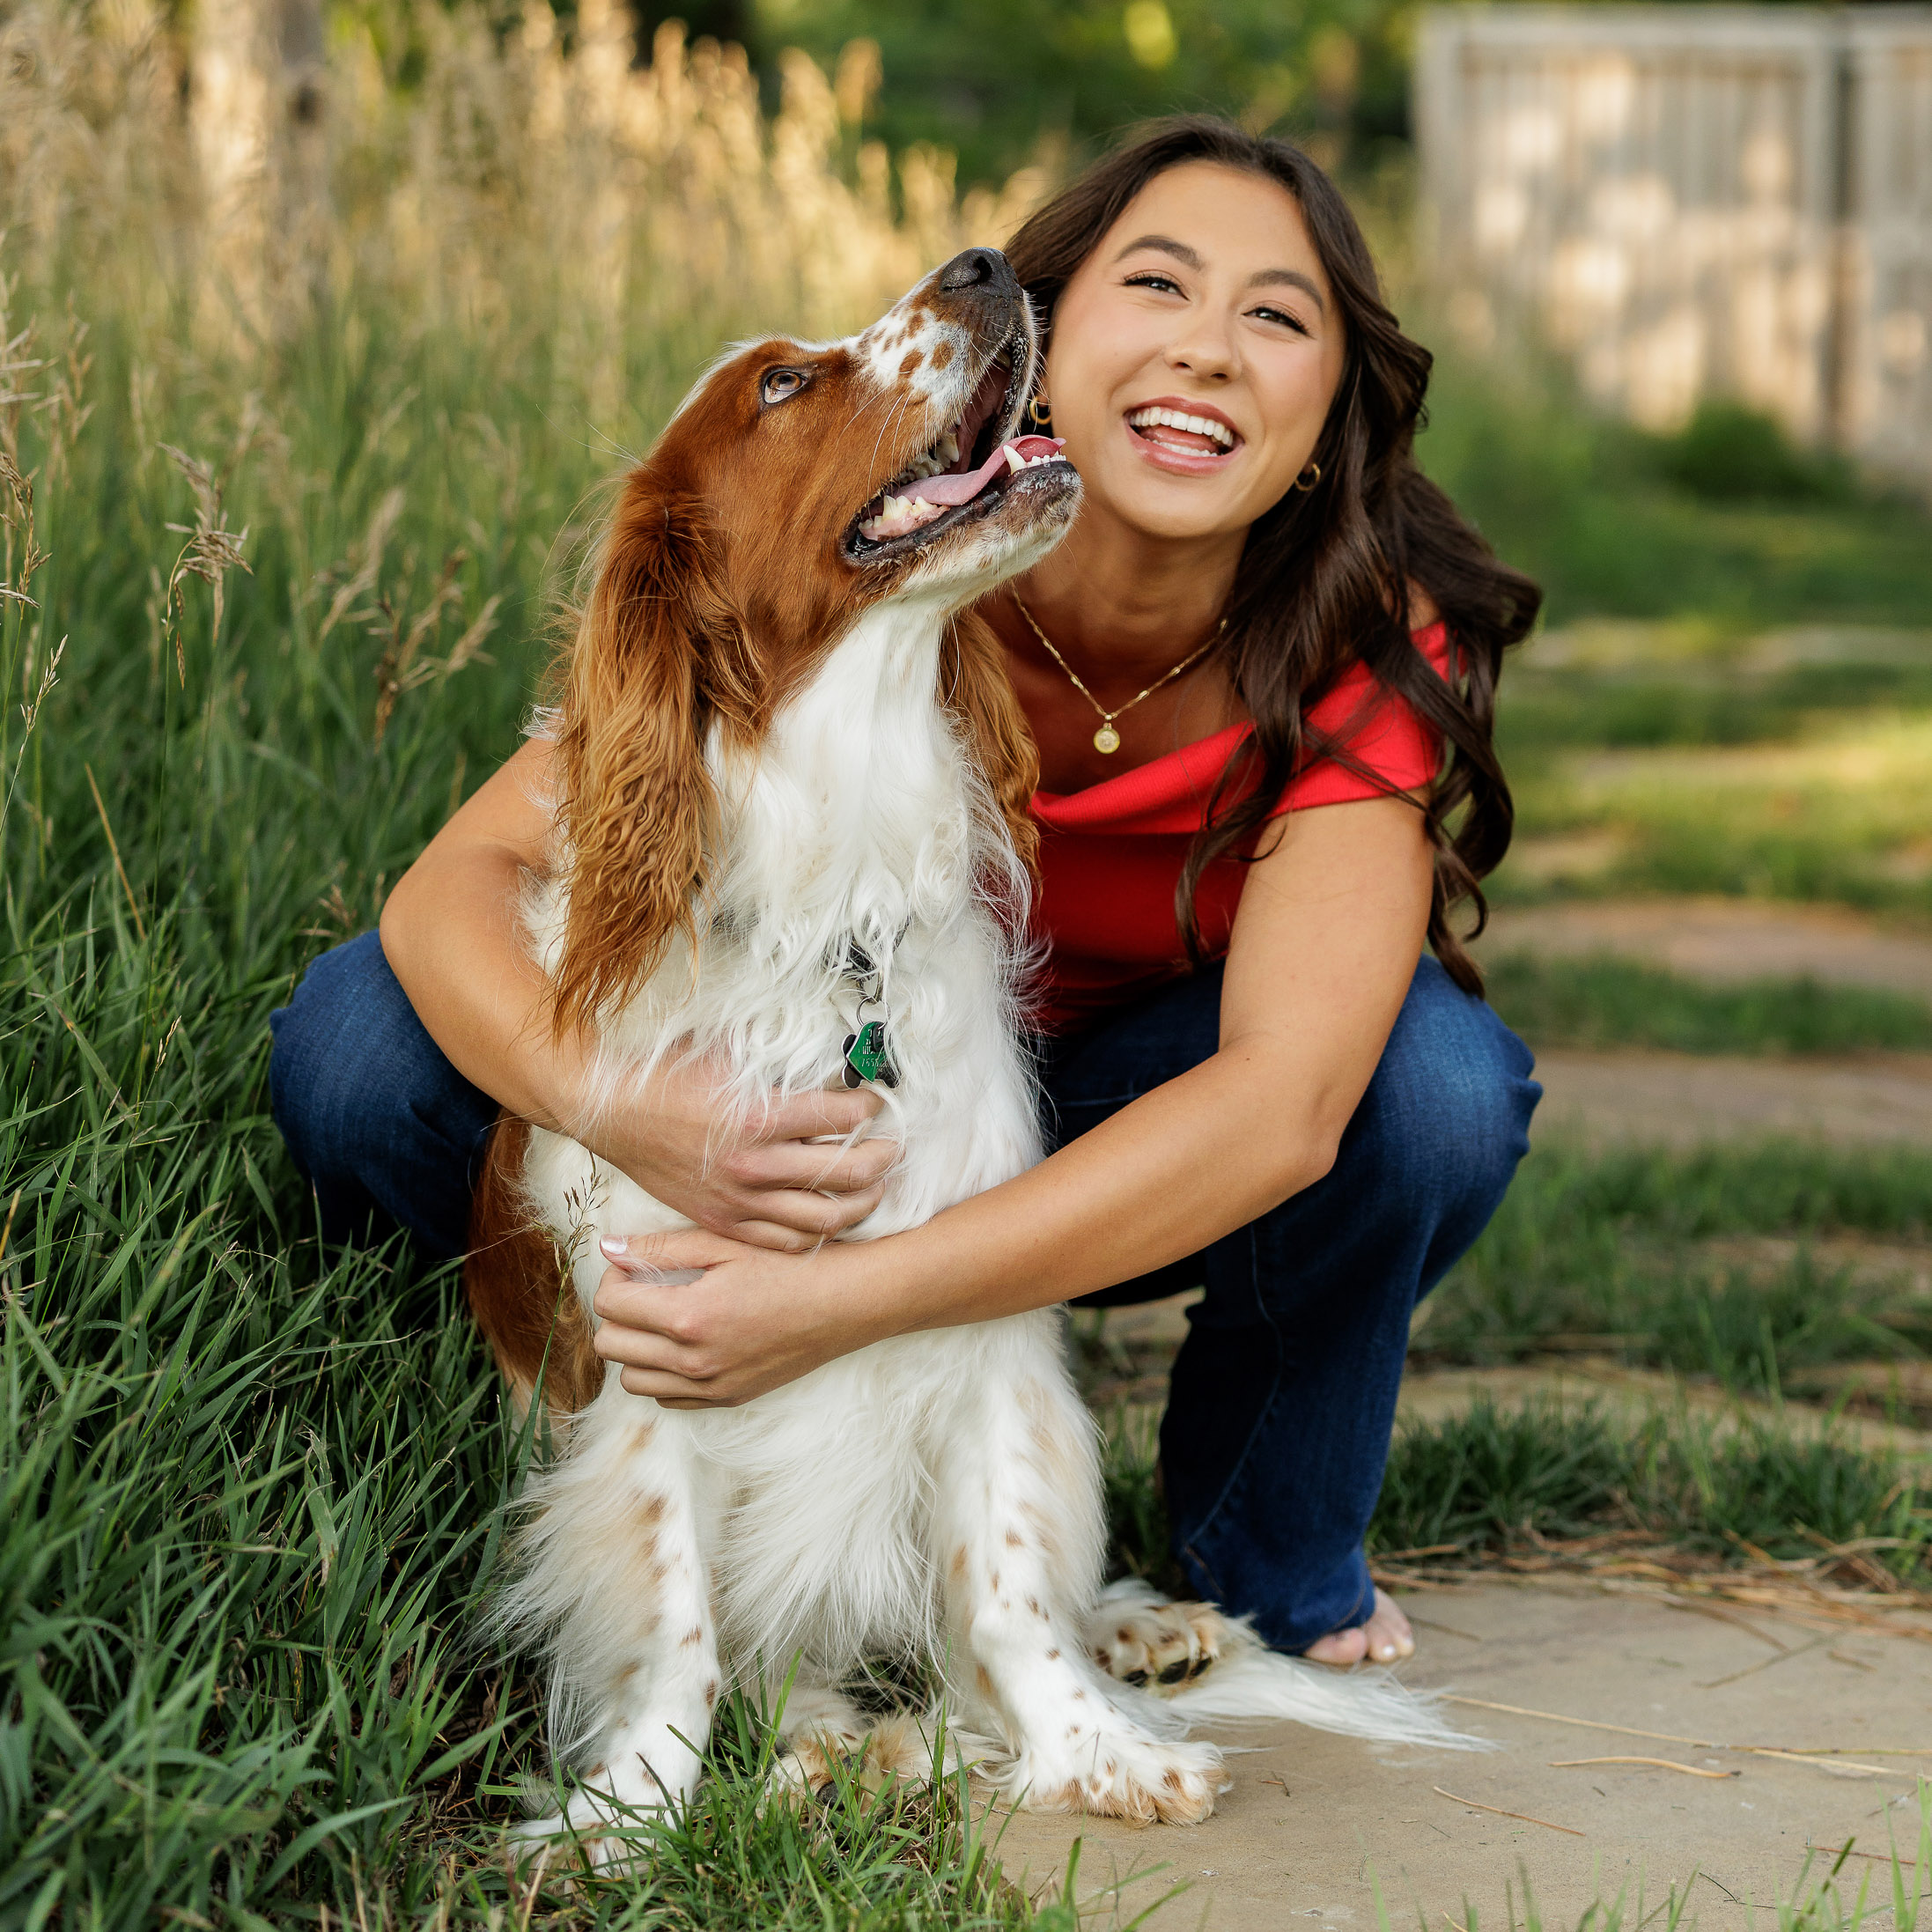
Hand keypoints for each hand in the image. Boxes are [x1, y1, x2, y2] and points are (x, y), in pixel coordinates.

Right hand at [571, 1053, 898, 1250]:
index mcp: (760, 1116)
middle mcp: (755, 1164)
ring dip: (861, 1202)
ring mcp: (739, 1200)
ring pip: (824, 1217)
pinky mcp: (723, 1222)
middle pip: (847, 1173)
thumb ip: (781, 1062)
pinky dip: (818, 1234)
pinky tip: (830, 1217)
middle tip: (892, 1147)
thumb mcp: (729, 1053)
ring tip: (874, 1187)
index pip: (842, 1115)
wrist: (613, 1112)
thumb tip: (830, 1059)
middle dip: (882, 1158)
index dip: (870, 1107)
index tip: (876, 1102)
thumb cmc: (669, 1076)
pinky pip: (786, 1242)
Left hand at [590, 1229, 889, 1406]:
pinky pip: (666, 1398)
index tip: (634, 1266)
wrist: (843, 1304)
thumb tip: (609, 1249)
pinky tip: (686, 1345)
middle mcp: (693, 1360)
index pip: (611, 1304)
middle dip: (618, 1313)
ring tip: (661, 1319)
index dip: (615, 1277)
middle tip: (643, 1290)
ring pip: (631, 1380)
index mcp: (689, 1316)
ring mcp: (710, 1386)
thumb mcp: (725, 1245)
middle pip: (611, 1345)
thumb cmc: (787, 1266)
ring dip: (635, 1347)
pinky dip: (663, 1374)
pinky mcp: (726, 1399)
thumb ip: (661, 1248)